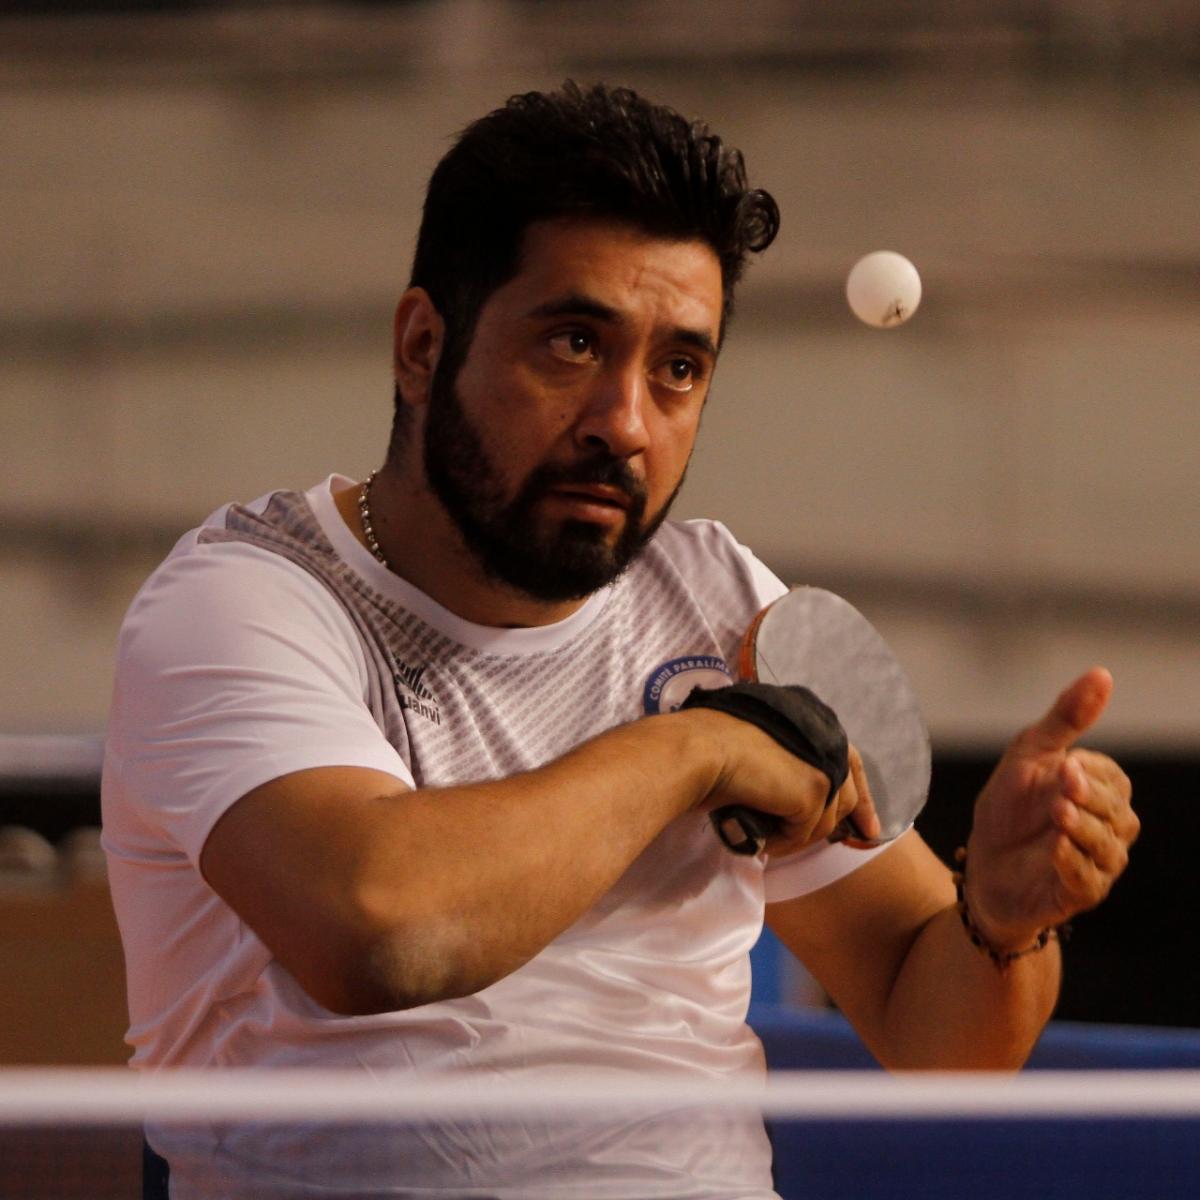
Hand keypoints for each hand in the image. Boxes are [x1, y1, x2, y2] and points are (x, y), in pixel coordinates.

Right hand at [691, 705, 881, 855]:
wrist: (699, 750)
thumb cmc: (708, 745)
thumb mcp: (757, 748)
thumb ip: (783, 762)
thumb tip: (789, 793)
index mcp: (810, 718)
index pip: (846, 758)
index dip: (858, 790)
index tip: (866, 821)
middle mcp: (824, 735)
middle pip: (849, 788)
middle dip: (855, 818)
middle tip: (854, 839)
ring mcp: (822, 763)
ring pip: (827, 818)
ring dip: (798, 833)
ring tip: (769, 836)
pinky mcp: (814, 789)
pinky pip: (804, 833)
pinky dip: (781, 841)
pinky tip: (758, 837)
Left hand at [965, 668, 1137, 949]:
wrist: (982, 862)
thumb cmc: (1010, 807)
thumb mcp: (1029, 754)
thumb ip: (1065, 717)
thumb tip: (1103, 673)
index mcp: (1100, 793)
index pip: (1114, 779)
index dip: (1092, 772)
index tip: (1064, 762)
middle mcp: (1108, 829)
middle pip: (1117, 813)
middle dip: (1090, 797)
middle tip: (1063, 781)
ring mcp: (1097, 863)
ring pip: (1108, 848)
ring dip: (1083, 828)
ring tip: (1058, 812)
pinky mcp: (1079, 894)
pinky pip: (1089, 882)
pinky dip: (1074, 864)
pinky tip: (1055, 849)